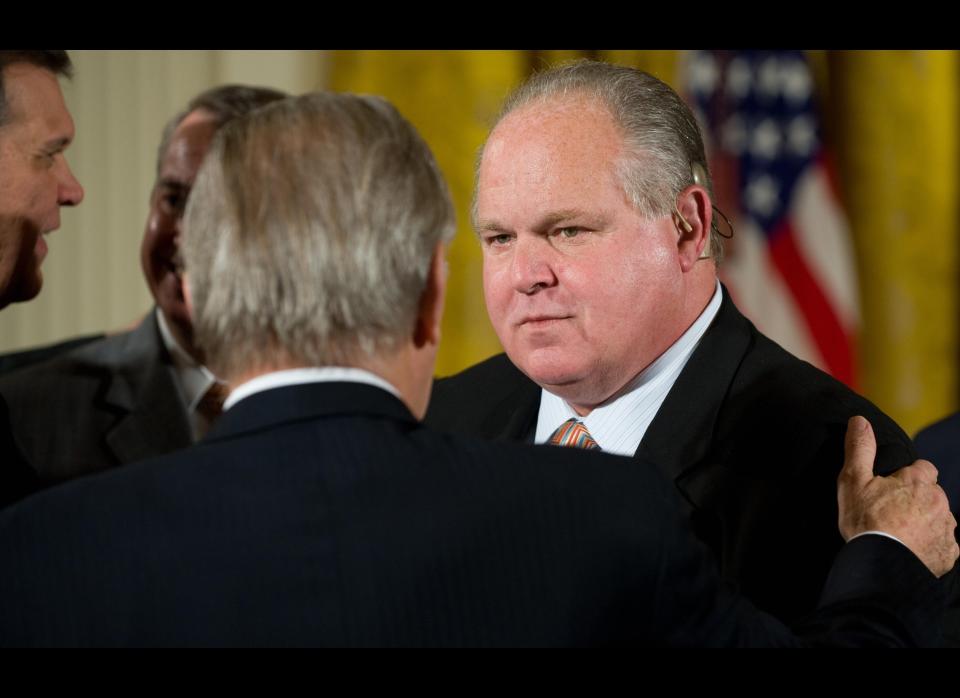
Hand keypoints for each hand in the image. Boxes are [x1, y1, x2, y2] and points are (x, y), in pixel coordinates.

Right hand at [838, 416, 957, 577]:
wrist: (880, 565)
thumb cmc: (867, 521)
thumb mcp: (854, 480)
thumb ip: (860, 448)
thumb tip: (860, 420)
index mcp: (919, 482)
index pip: (924, 468)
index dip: (909, 476)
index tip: (893, 487)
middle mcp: (939, 503)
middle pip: (932, 495)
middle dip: (918, 500)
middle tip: (892, 513)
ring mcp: (946, 530)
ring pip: (939, 519)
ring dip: (925, 522)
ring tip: (900, 534)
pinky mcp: (948, 554)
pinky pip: (942, 545)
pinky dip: (930, 546)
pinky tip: (910, 551)